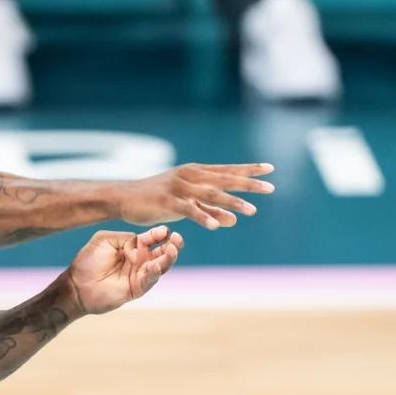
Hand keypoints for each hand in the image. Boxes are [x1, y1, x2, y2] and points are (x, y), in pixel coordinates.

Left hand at [65, 227, 184, 314]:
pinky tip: (157, 265)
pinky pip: (150, 279)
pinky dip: (155, 272)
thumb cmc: (88, 261)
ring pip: (161, 265)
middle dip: (172, 244)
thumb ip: (124, 237)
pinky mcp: (137, 288)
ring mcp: (140, 274)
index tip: (164, 230)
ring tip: (172, 249)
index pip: (151, 238)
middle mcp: (140, 260)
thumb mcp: (104, 240)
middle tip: (176, 238)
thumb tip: (140, 243)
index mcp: (132, 246)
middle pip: (162, 251)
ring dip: (169, 258)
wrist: (77, 285)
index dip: (159, 233)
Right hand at [121, 162, 274, 229]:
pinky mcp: (167, 202)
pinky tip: (216, 225)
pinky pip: (188, 210)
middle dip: (248, 184)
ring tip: (251, 210)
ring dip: (232, 202)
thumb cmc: (157, 200)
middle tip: (270, 188)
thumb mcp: (187, 204)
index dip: (249, 169)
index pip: (228, 170)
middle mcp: (190, 176)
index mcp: (196, 173)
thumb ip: (211, 210)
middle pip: (224, 179)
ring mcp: (179, 188)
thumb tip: (235, 219)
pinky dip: (203, 216)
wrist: (125, 197)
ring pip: (210, 194)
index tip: (270, 169)